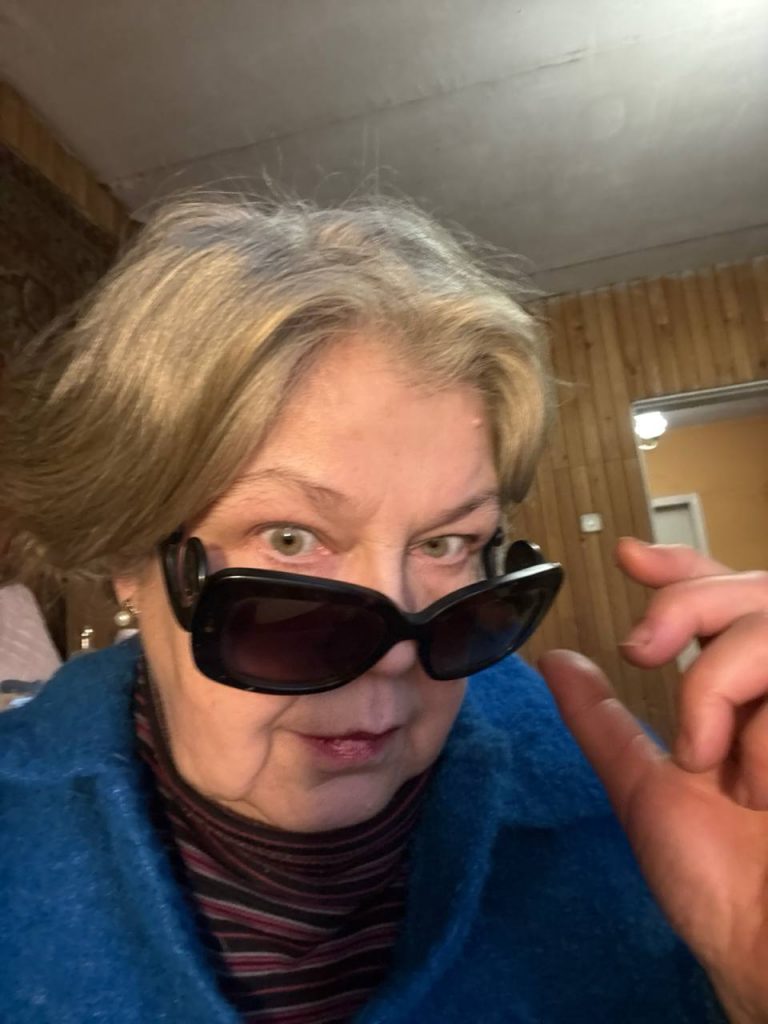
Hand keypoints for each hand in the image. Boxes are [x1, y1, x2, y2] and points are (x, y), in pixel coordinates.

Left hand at [538, 538, 767, 1022]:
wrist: (765, 947)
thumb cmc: (722, 883)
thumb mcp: (646, 786)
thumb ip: (604, 720)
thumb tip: (555, 662)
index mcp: (742, 700)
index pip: (721, 597)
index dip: (682, 563)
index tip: (629, 557)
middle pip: (751, 588)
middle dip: (687, 604)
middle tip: (643, 648)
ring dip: (717, 687)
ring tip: (710, 758)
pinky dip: (761, 734)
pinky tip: (761, 791)